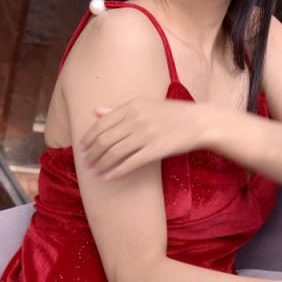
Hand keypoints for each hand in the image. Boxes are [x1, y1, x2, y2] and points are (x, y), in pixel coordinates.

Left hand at [78, 98, 211, 179]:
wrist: (199, 122)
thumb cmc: (172, 114)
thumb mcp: (145, 105)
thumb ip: (119, 109)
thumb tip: (95, 111)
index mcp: (132, 106)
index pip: (102, 123)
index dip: (88, 137)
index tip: (81, 147)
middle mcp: (137, 119)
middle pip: (105, 139)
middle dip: (92, 153)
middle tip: (85, 163)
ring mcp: (146, 135)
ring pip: (114, 152)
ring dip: (101, 164)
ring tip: (94, 172)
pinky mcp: (155, 150)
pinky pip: (130, 163)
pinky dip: (116, 171)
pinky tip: (108, 177)